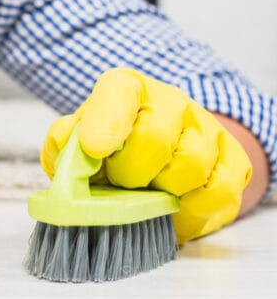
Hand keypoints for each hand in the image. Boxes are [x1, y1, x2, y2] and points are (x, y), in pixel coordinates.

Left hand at [41, 68, 251, 243]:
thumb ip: (65, 144)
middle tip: (119, 182)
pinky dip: (193, 209)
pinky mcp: (233, 161)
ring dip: (161, 192)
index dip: (106, 121)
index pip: (118, 93)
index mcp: (125, 89)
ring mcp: (205, 128)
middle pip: (152, 140)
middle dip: (128, 173)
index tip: (95, 148)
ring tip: (147, 192)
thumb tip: (70, 161)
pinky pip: (219, 191)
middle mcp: (169, 101)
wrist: (156, 158)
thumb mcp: (76, 141)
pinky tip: (174, 205)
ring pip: (190, 165)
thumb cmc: (109, 148)